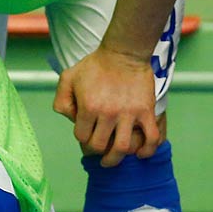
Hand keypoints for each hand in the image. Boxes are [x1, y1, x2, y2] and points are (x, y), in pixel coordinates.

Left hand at [55, 44, 160, 166]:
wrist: (124, 52)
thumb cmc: (95, 66)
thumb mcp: (68, 78)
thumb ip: (61, 101)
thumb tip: (71, 120)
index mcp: (88, 106)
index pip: (81, 137)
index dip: (83, 138)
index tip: (87, 133)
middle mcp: (107, 113)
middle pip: (99, 146)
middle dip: (97, 150)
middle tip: (99, 146)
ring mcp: (128, 113)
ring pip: (122, 148)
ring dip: (116, 158)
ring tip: (113, 159)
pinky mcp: (146, 111)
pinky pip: (150, 138)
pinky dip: (147, 150)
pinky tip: (140, 153)